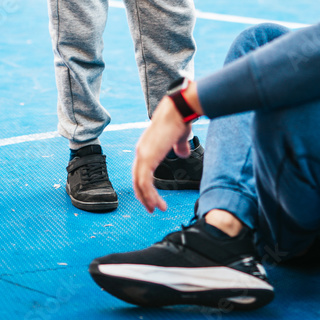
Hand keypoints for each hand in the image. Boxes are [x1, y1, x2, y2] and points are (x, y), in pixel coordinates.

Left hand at [132, 82, 201, 213]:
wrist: (178, 110)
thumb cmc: (180, 119)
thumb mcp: (179, 137)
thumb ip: (179, 146)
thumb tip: (183, 154)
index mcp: (146, 147)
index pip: (140, 171)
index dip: (145, 185)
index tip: (152, 197)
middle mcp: (141, 151)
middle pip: (137, 179)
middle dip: (143, 196)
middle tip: (151, 208)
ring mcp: (142, 154)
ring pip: (140, 183)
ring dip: (148, 199)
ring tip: (157, 209)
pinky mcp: (147, 158)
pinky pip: (145, 182)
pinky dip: (150, 195)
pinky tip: (157, 203)